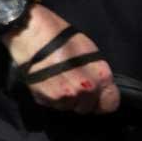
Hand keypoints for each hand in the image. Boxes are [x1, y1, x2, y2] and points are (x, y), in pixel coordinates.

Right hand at [2, 4, 117, 113]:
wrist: (30, 32)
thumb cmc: (62, 37)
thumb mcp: (90, 52)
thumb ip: (97, 74)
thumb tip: (100, 88)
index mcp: (101, 77)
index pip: (110, 105)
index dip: (103, 102)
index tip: (97, 97)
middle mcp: (85, 90)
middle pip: (87, 108)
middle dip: (82, 99)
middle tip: (72, 82)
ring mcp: (65, 96)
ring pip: (69, 107)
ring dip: (65, 98)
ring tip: (57, 79)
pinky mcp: (46, 98)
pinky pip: (53, 104)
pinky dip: (50, 96)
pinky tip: (46, 80)